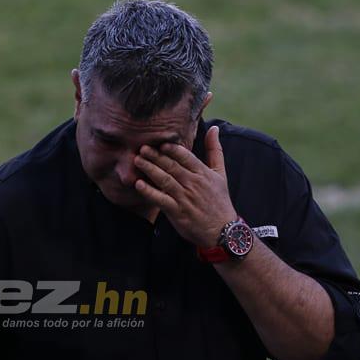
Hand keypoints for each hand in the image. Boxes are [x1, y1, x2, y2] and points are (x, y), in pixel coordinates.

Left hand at [133, 125, 237, 246]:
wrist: (222, 231)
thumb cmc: (219, 201)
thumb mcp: (221, 173)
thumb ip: (215, 150)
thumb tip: (214, 128)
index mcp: (203, 173)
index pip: (185, 156)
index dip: (171, 148)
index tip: (160, 143)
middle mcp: (194, 184)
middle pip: (172, 166)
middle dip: (155, 156)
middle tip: (142, 147)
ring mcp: (185, 198)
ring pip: (164, 180)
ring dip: (149, 169)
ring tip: (137, 160)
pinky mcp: (177, 212)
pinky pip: (160, 199)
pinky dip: (149, 192)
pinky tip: (138, 184)